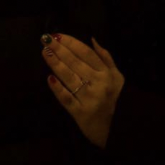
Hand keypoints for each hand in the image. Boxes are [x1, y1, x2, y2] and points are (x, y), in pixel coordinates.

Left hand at [41, 34, 123, 148]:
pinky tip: (50, 78)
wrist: (118, 128)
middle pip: (76, 63)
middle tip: (46, 39)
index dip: (72, 43)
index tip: (58, 35)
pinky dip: (58, 89)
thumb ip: (106, 57)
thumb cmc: (115, 98)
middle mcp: (98, 84)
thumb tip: (92, 39)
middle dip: (60, 49)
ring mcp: (88, 99)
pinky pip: (67, 99)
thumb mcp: (117, 76)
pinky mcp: (80, 113)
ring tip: (45, 52)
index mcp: (106, 73)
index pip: (86, 53)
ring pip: (70, 78)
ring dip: (56, 64)